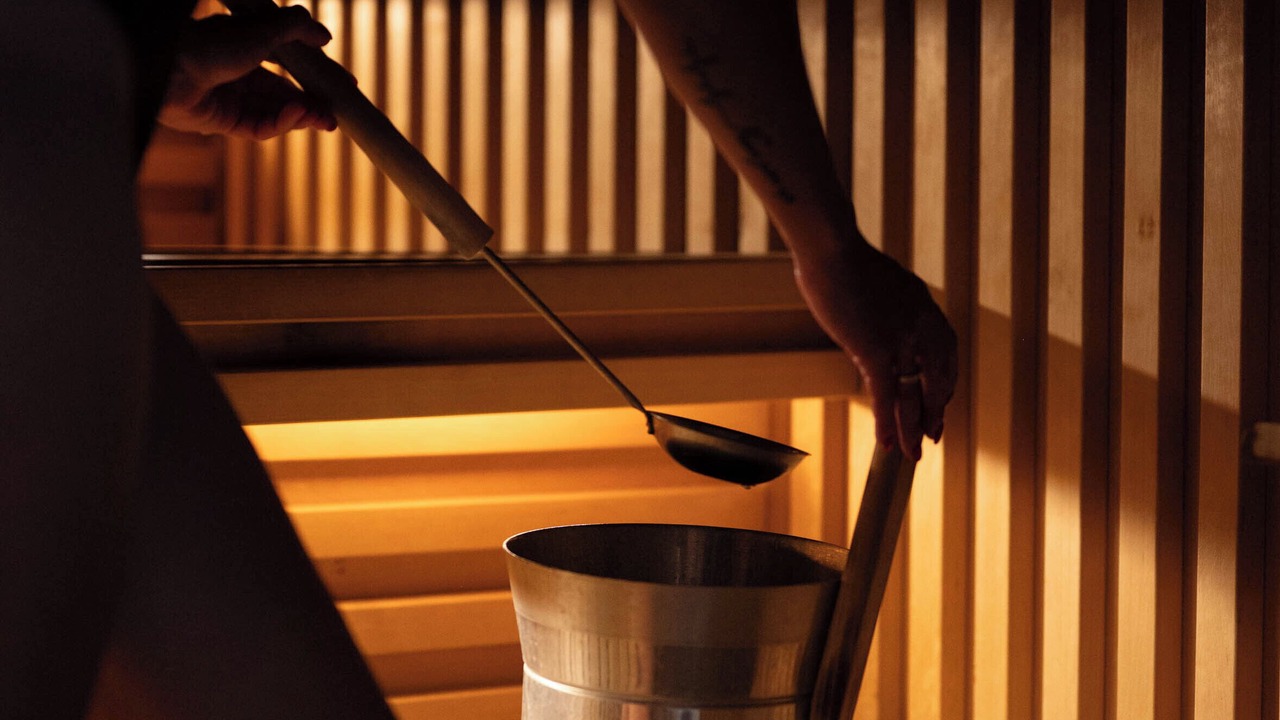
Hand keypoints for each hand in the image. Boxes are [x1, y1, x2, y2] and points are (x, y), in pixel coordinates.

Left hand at [159, 6, 337, 138]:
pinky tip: (298, 116)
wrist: (171, 68)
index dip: (317, 75)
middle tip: (338, 112)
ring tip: (327, 121)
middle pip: (285, 93)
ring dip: (304, 117)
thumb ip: (296, 28)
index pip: (290, 65)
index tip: (344, 84)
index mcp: (246, 49)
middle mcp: (239, 74)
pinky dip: (282, 123)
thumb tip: (326, 37)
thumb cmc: (211, 42)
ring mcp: (232, 100)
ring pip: (276, 112)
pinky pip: (260, 127)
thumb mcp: (262, 28)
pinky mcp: (225, 123)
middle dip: (314, 103)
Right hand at [792, 237, 956, 459]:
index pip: (947, 353)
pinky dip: (886, 422)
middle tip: (933, 435)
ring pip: (913, 394)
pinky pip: (885, 395)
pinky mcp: (875, 351)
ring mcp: (901, 340)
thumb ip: (887, 307)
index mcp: (925, 307)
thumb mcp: (880, 283)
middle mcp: (922, 326)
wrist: (832, 249)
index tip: (941, 398)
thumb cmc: (844, 258)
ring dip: (913, 427)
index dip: (945, 381)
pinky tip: (886, 443)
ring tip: (913, 453)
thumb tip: (874, 319)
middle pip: (936, 379)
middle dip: (935, 410)